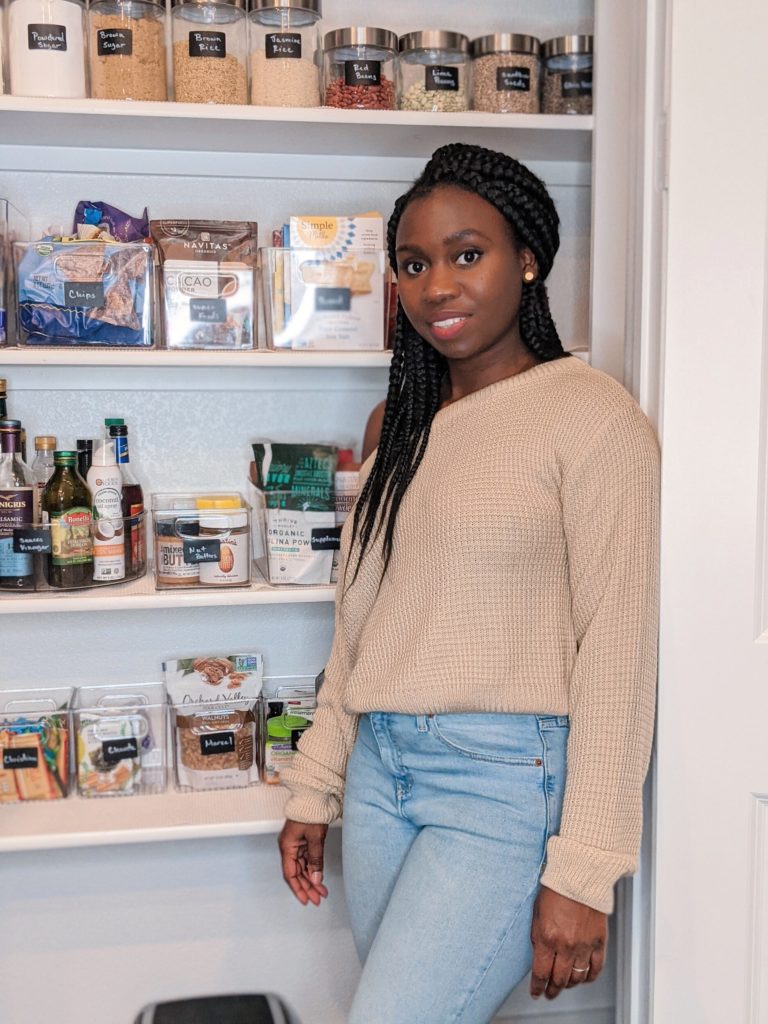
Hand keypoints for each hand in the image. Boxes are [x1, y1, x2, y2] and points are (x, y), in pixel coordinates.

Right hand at [278, 819, 328, 905]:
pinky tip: (319, 878)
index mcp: (287, 847)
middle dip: (307, 887)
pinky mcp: (303, 842)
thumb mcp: (315, 838)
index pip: (291, 874)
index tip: (306, 899)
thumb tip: (316, 879)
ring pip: (302, 868)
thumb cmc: (310, 812)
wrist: (314, 797)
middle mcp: (289, 848)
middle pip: (296, 873)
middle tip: (317, 898)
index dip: (298, 888)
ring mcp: (296, 845)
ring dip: (311, 880)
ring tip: (321, 891)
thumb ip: (316, 860)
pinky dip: (313, 870)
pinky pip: (307, 861)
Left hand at [529, 885, 607, 999]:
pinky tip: (583, 978)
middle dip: (551, 990)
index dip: (537, 987)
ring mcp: (584, 945)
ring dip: (569, 985)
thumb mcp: (536, 912)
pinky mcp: (599, 941)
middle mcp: (565, 945)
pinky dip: (589, 978)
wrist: (580, 874)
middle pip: (558, 979)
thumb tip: (538, 956)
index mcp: (546, 936)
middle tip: (549, 993)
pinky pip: (596, 969)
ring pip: (577, 978)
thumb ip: (537, 936)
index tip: (535, 992)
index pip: (540, 973)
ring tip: (564, 986)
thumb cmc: (556, 888)